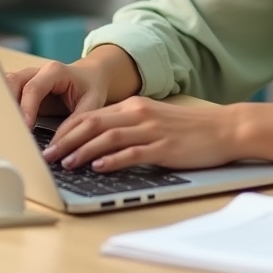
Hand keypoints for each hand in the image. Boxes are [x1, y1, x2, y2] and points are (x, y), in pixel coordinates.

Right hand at [6, 60, 108, 127]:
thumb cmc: (91, 87)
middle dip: (7, 104)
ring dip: (2, 106)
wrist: (90, 76)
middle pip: (12, 82)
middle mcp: (37, 71)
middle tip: (8, 130)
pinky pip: (6, 94)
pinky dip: (3, 109)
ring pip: (4, 86)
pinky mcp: (21, 89)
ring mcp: (27, 78)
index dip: (26, 107)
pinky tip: (4, 126)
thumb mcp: (91, 104)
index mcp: (55, 71)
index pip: (34, 88)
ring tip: (3, 129)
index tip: (25, 127)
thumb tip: (55, 145)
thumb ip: (74, 123)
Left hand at [42, 97, 238, 172]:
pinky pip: (132, 153)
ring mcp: (152, 130)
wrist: (224, 128)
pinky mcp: (164, 147)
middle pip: (93, 123)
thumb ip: (129, 127)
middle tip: (47, 155)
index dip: (67, 129)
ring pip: (108, 137)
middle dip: (66, 139)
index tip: (49, 142)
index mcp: (135, 106)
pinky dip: (112, 160)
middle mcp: (139, 113)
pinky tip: (98, 167)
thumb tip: (98, 143)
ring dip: (83, 150)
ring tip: (65, 163)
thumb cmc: (189, 129)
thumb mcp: (155, 120)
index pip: (91, 115)